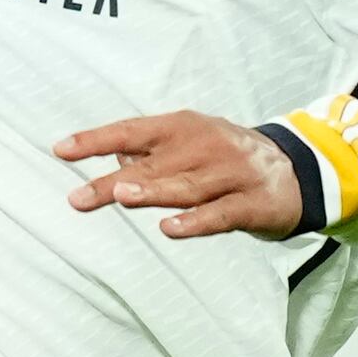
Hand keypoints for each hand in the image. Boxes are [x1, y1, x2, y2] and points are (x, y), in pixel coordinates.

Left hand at [57, 109, 305, 239]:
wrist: (297, 169)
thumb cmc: (226, 157)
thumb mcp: (188, 144)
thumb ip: (149, 152)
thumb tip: (108, 160)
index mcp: (182, 127)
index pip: (131, 131)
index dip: (95, 140)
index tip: (61, 151)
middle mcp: (204, 146)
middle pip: (152, 165)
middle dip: (113, 182)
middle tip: (78, 197)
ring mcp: (230, 174)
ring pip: (186, 186)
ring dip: (154, 192)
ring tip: (122, 197)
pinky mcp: (252, 203)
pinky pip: (220, 214)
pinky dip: (195, 221)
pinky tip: (171, 229)